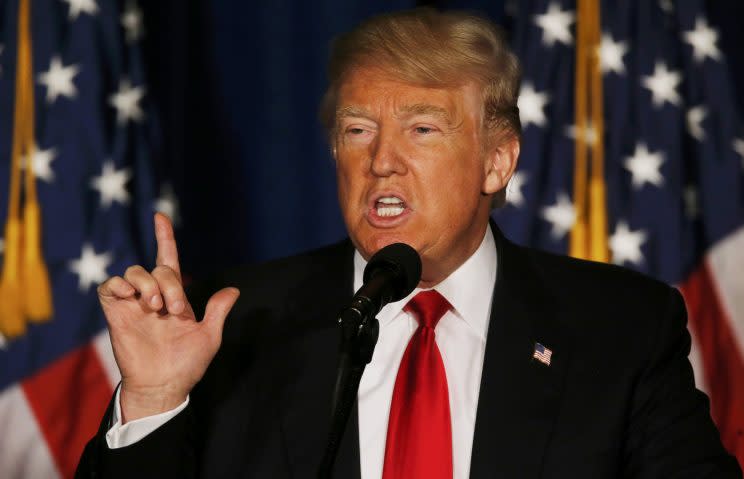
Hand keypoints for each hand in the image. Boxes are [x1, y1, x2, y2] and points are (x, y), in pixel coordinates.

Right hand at [98, 213, 239, 422]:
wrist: (164, 386)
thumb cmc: (186, 364)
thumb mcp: (209, 337)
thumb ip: (217, 312)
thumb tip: (234, 290)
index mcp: (175, 297)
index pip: (169, 260)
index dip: (165, 238)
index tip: (160, 216)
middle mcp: (153, 296)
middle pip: (157, 268)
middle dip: (170, 284)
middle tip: (175, 310)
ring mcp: (133, 304)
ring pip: (134, 272)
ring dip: (147, 283)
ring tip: (155, 306)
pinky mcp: (116, 313)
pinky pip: (109, 287)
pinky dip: (118, 285)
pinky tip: (131, 296)